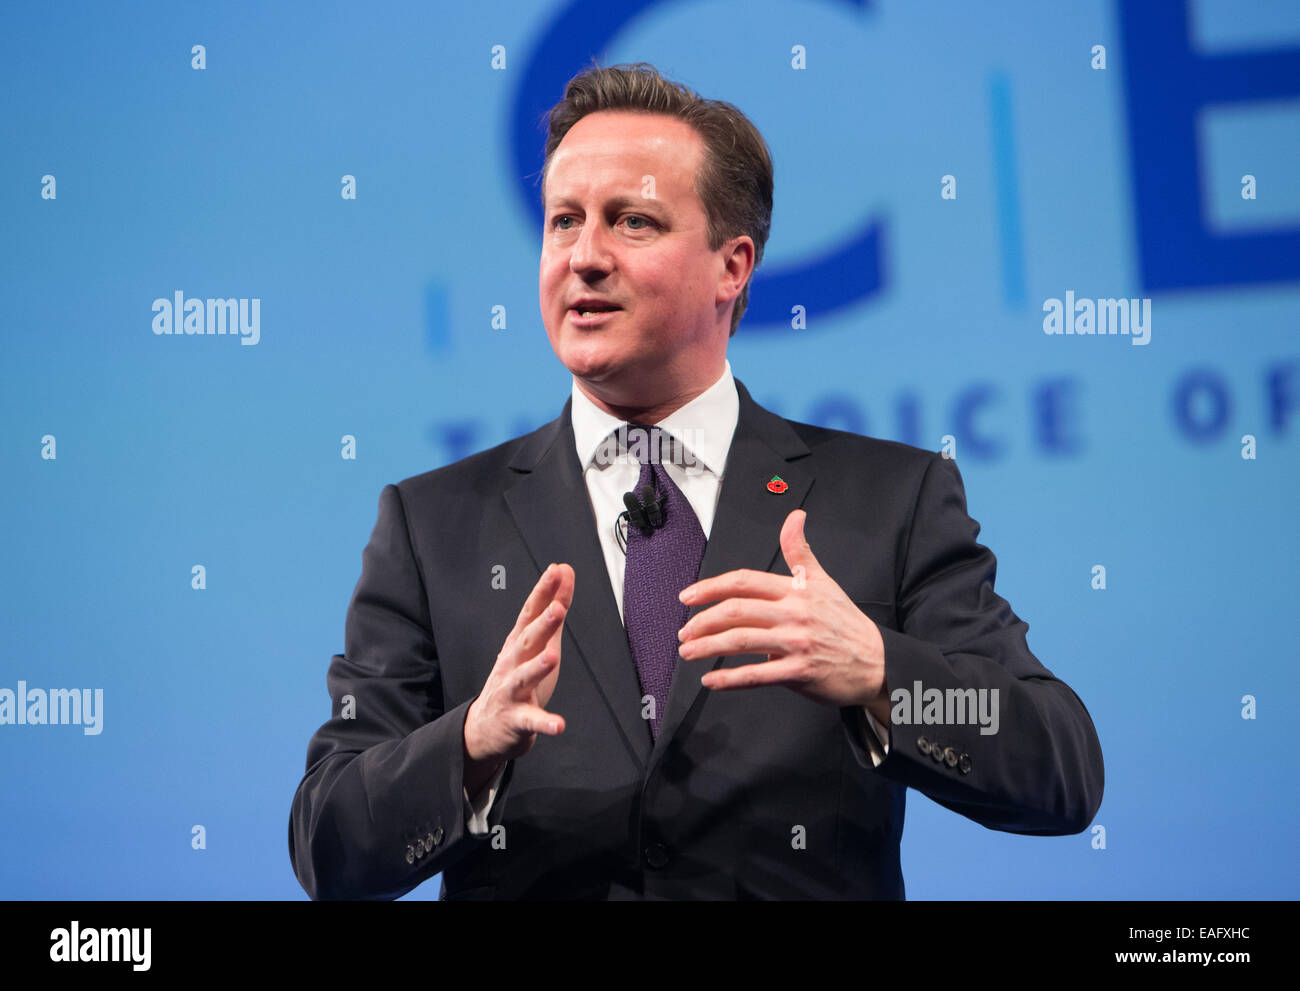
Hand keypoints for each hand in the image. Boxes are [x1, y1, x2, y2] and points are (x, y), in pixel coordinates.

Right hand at [463, 563, 574, 773]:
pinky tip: (558, 725)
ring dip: (537, 667)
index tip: (556, 571)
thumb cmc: (516, 678)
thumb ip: (552, 608)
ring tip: (552, 657)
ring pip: (523, 678)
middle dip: (541, 624)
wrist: (486, 726)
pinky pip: (531, 721)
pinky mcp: (517, 719)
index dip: (543, 592)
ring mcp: (512, 692)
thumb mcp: (537, 641)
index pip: (531, 613)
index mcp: (519, 643)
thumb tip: (564, 572)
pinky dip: (544, 723)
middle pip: (526, 641)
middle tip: (557, 608)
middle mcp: (512, 663)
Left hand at [677, 509, 888, 721]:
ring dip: (708, 648)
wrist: (877, 661)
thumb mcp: (824, 581)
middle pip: (737, 611)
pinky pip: (756, 676)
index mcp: (795, 590)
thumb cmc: (844, 622)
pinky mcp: (799, 672)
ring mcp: (796, 644)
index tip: (687, 597)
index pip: (744, 582)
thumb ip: (800, 551)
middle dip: (703, 621)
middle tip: (683, 632)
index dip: (711, 587)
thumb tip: (795, 516)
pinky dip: (729, 679)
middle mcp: (794, 614)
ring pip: (742, 642)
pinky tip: (711, 680)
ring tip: (688, 653)